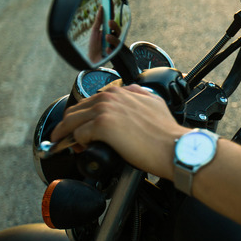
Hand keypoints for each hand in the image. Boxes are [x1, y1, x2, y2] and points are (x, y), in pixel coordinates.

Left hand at [50, 84, 187, 179]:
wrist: (173, 147)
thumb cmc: (166, 132)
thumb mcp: (154, 102)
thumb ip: (139, 95)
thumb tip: (130, 95)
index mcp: (121, 91)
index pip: (89, 101)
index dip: (83, 117)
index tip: (82, 128)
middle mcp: (111, 97)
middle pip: (75, 110)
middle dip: (69, 126)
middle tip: (70, 141)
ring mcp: (106, 110)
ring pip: (71, 121)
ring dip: (67, 135)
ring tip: (70, 147)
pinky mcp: (102, 125)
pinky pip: (77, 135)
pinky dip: (77, 144)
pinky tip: (83, 149)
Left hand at [88, 6, 122, 61]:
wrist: (90, 60)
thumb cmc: (93, 45)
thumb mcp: (94, 31)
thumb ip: (98, 20)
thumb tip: (101, 7)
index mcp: (109, 30)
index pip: (112, 19)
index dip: (112, 10)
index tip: (110, 1)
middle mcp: (113, 37)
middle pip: (117, 30)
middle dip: (114, 25)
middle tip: (109, 22)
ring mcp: (114, 46)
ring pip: (117, 41)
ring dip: (112, 38)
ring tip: (106, 37)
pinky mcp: (113, 55)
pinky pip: (114, 51)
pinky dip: (110, 50)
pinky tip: (106, 49)